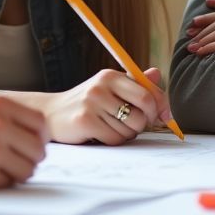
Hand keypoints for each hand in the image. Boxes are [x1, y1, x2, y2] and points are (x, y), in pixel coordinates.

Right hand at [0, 94, 47, 189]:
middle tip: (15, 160)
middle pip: (39, 148)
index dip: (38, 136)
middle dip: (31, 157)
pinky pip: (7, 183)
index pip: (39, 123)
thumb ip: (1, 113)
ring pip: (28, 169)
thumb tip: (29, 130)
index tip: (29, 143)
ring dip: (17, 172)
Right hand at [36, 68, 170, 144]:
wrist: (51, 114)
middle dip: (144, 123)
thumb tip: (156, 74)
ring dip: (126, 134)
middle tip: (133, 125)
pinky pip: (115, 139)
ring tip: (111, 127)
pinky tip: (101, 134)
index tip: (163, 117)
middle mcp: (101, 86)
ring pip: (130, 129)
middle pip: (143, 112)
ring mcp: (92, 103)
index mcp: (111, 76)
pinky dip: (113, 141)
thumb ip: (133, 83)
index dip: (160, 108)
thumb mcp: (109, 88)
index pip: (148, 93)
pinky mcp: (85, 121)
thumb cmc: (86, 103)